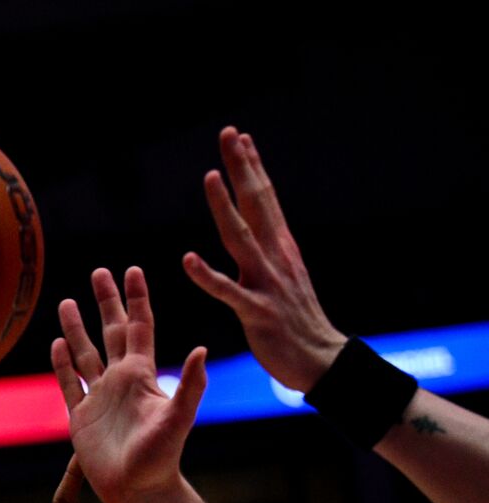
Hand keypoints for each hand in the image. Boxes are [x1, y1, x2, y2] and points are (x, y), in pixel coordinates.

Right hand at [50, 267, 206, 502]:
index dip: (136, 299)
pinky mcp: (80, 417)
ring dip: (77, 328)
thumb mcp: (179, 418)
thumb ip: (189, 384)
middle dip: (106, 302)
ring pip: (85, 353)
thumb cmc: (163, 457)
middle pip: (111, 331)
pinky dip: (62, 364)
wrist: (139, 491)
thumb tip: (201, 350)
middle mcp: (120, 380)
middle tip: (99, 272)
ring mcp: (100, 397)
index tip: (132, 270)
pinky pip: (69, 384)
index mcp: (142, 375)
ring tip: (68, 301)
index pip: (139, 327)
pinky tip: (56, 344)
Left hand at [182, 127, 345, 391]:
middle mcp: (276, 258)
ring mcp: (267, 283)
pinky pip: (228, 292)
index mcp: (280, 249)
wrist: (321, 361)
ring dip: (225, 206)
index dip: (251, 167)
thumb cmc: (296, 322)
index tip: (239, 136)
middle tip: (230, 134)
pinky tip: (188, 260)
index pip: (264, 199)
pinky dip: (208, 276)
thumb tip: (260, 226)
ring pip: (241, 237)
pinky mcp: (257, 312)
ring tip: (210, 176)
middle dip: (243, 168)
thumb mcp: (284, 277)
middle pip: (256, 204)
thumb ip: (269, 251)